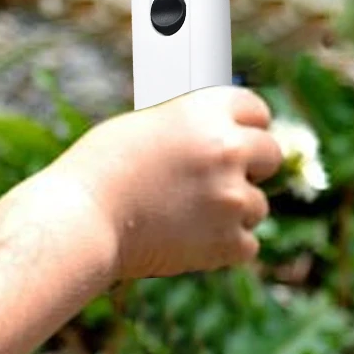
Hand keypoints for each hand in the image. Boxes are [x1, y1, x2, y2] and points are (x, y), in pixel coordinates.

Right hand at [51, 86, 282, 280]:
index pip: (255, 108)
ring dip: (231, 209)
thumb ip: (186, 131)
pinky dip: (223, 245)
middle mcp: (226, 150)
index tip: (243, 132)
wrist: (82, 218)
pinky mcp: (228, 242)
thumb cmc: (98, 170)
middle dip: (251, 165)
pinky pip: (246, 243)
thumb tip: (208, 140)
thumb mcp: (143, 128)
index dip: (248, 123)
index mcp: (204, 112)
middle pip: (270, 153)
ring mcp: (232, 198)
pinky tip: (188, 237)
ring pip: (257, 204)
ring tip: (185, 212)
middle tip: (220, 175)